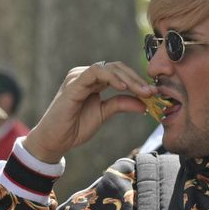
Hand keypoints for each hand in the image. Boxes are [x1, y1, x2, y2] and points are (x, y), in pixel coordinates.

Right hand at [22, 61, 156, 163]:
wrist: (55, 141)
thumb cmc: (75, 127)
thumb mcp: (104, 114)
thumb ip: (121, 104)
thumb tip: (144, 103)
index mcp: (93, 81)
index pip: (119, 72)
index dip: (137, 80)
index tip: (153, 93)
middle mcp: (85, 75)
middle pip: (117, 68)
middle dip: (136, 79)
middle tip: (151, 92)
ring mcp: (78, 77)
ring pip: (108, 68)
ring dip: (128, 79)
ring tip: (141, 92)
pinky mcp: (73, 84)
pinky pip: (95, 73)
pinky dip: (111, 78)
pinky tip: (124, 88)